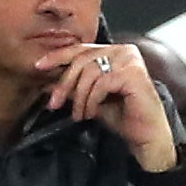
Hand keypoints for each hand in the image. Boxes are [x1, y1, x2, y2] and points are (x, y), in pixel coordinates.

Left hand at [35, 42, 175, 170]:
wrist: (146, 136)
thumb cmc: (123, 117)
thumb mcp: (90, 99)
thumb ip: (73, 87)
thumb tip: (47, 80)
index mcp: (114, 52)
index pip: (81, 49)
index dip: (58, 56)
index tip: (39, 66)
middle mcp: (124, 51)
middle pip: (82, 59)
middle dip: (65, 83)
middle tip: (55, 103)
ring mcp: (130, 60)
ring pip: (89, 72)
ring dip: (79, 97)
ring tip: (80, 114)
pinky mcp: (133, 73)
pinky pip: (100, 83)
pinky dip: (91, 100)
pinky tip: (92, 113)